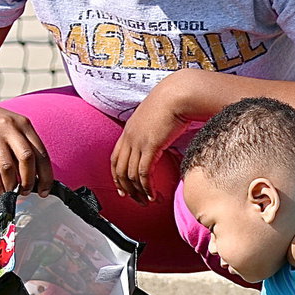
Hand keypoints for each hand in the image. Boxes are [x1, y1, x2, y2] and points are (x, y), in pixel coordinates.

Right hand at [0, 96, 53, 197]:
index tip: (45, 190)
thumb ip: (26, 146)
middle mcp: (10, 127)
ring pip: (7, 166)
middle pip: (27, 158)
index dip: (46, 175)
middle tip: (27, 192)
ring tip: (13, 193)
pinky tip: (0, 192)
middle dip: (29, 180)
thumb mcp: (14, 127)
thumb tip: (38, 177)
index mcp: (24, 124)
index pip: (41, 153)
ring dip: (12, 184)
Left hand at [111, 71, 197, 203]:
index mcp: (129, 130)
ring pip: (131, 175)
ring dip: (138, 191)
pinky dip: (147, 187)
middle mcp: (130, 137)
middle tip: (134, 200)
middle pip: (120, 170)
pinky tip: (153, 194)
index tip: (122, 188)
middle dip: (126, 188)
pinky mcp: (150, 146)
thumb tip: (160, 140)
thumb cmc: (173, 102)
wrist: (178, 94)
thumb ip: (153, 130)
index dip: (116, 176)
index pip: (115, 158)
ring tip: (146, 201)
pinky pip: (144, 173)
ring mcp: (138, 142)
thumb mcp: (156, 117)